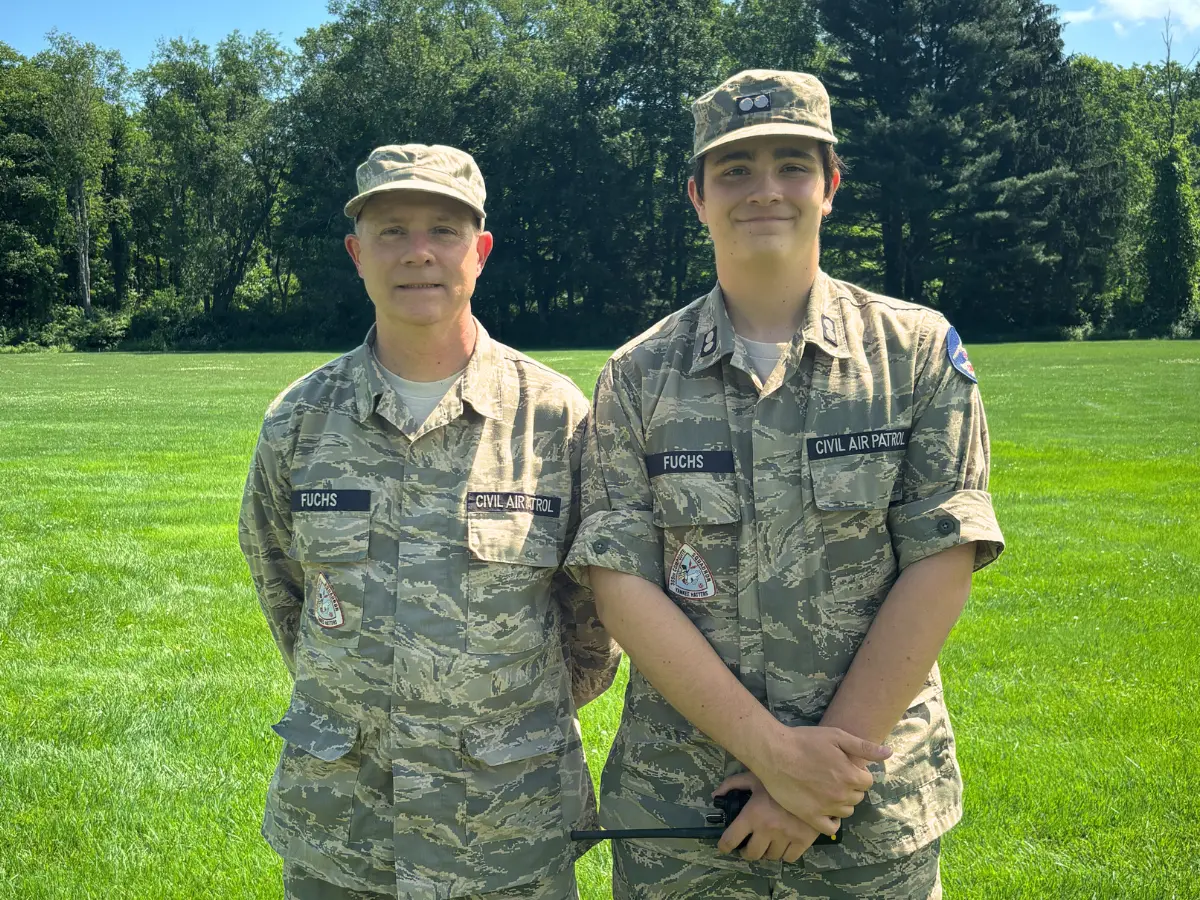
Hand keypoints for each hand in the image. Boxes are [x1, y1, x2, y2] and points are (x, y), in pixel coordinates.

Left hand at [714, 773, 820, 862]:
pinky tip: (783, 844)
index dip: (724, 846)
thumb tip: (715, 795)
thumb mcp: (754, 777)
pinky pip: (789, 858)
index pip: (731, 839)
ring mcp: (786, 837)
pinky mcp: (803, 841)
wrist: (812, 779)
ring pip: (771, 857)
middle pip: (751, 854)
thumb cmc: (779, 778)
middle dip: (747, 851)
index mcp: (753, 814)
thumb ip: (732, 784)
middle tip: (748, 845)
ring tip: (767, 842)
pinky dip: (784, 854)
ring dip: (767, 851)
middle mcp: (768, 829)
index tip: (724, 847)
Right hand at [751, 724, 889, 835]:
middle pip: (857, 797)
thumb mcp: (837, 736)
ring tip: (827, 789)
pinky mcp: (810, 816)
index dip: (858, 772)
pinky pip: (829, 827)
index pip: (868, 781)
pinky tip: (826, 810)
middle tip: (834, 775)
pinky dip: (832, 821)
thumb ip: (864, 747)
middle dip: (850, 786)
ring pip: (846, 811)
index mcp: (851, 775)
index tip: (845, 766)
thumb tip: (889, 753)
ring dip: (841, 802)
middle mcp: (841, 795)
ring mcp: (826, 807)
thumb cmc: (805, 740)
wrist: (774, 752)